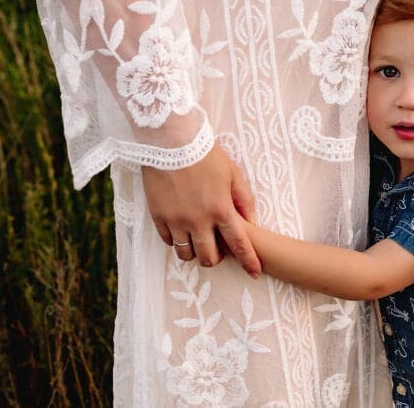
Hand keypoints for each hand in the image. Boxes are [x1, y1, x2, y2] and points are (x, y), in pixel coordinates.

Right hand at [142, 144, 261, 276]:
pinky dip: (176, 240)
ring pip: (186, 255)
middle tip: (216, 249)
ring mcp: (176, 220)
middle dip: (216, 259)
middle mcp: (199, 220)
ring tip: (196, 241)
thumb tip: (252, 222)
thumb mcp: (232, 173)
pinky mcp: (158, 217)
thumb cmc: (206, 155)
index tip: (254, 273)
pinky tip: (181, 229)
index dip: (249, 262)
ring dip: (194, 252)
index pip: (239, 244)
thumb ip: (244, 199)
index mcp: (221, 209)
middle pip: (209, 258)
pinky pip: (168, 241)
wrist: (171, 141)